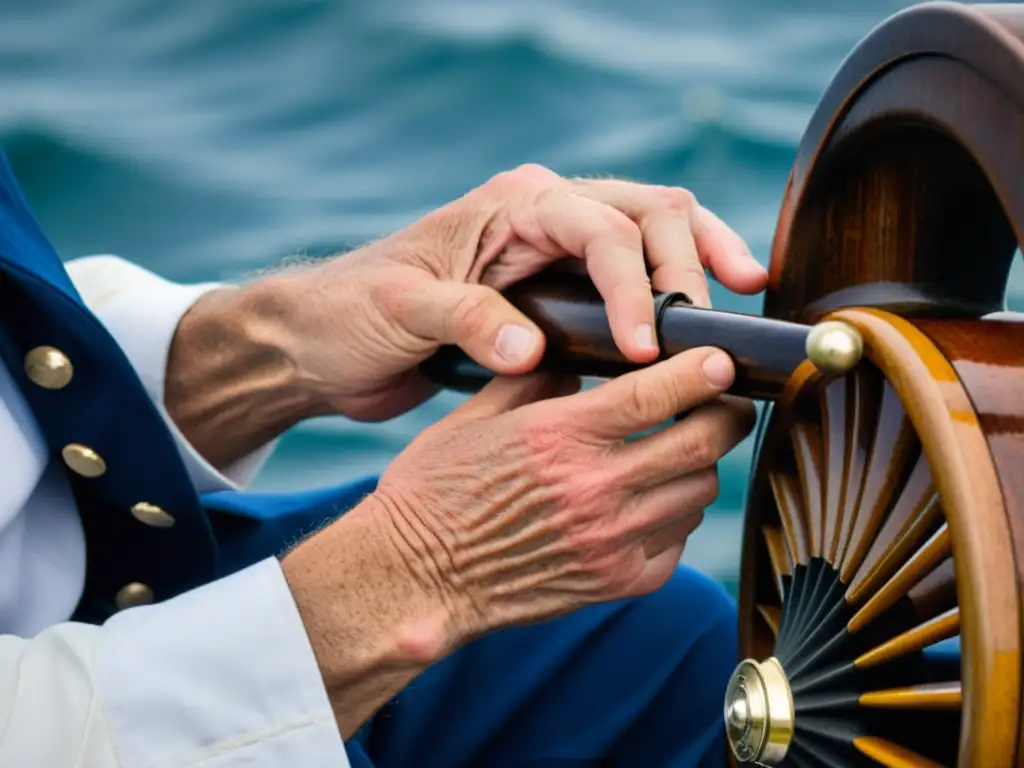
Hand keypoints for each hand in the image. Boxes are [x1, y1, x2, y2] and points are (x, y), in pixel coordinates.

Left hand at [246, 164, 766, 420]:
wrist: (322, 343)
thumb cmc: (351, 316)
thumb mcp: (401, 312)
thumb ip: (466, 322)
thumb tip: (533, 352)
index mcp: (513, 205)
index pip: (601, 228)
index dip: (633, 285)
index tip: (646, 347)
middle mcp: (543, 216)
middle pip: (647, 212)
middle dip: (692, 256)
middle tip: (720, 318)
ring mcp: (554, 251)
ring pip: (651, 234)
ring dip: (695, 262)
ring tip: (739, 300)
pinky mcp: (556, 290)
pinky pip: (628, 279)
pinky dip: (665, 293)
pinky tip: (690, 326)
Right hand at [282, 346, 754, 735]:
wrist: (414, 577)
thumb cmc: (435, 490)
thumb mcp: (475, 417)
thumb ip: (536, 380)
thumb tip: (582, 357)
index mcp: (558, 436)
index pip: (658, 392)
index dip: (703, 369)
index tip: (721, 358)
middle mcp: (594, 489)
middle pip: (701, 443)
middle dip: (726, 414)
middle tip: (722, 401)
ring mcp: (611, 541)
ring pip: (698, 493)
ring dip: (697, 466)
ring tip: (675, 451)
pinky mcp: (617, 582)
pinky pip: (678, 541)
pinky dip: (676, 516)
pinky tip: (648, 502)